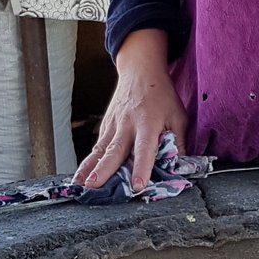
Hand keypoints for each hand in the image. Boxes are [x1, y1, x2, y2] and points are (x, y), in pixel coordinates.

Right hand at [73, 29, 188, 191]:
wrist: (140, 71)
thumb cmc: (162, 96)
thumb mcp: (178, 116)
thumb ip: (179, 142)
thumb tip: (180, 167)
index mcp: (148, 123)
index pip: (144, 149)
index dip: (140, 168)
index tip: (136, 185)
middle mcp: (127, 125)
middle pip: (114, 150)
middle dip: (103, 170)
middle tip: (93, 186)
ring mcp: (113, 124)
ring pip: (100, 149)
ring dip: (88, 167)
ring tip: (78, 184)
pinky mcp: (106, 125)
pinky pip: (98, 145)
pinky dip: (88, 160)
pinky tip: (81, 175)